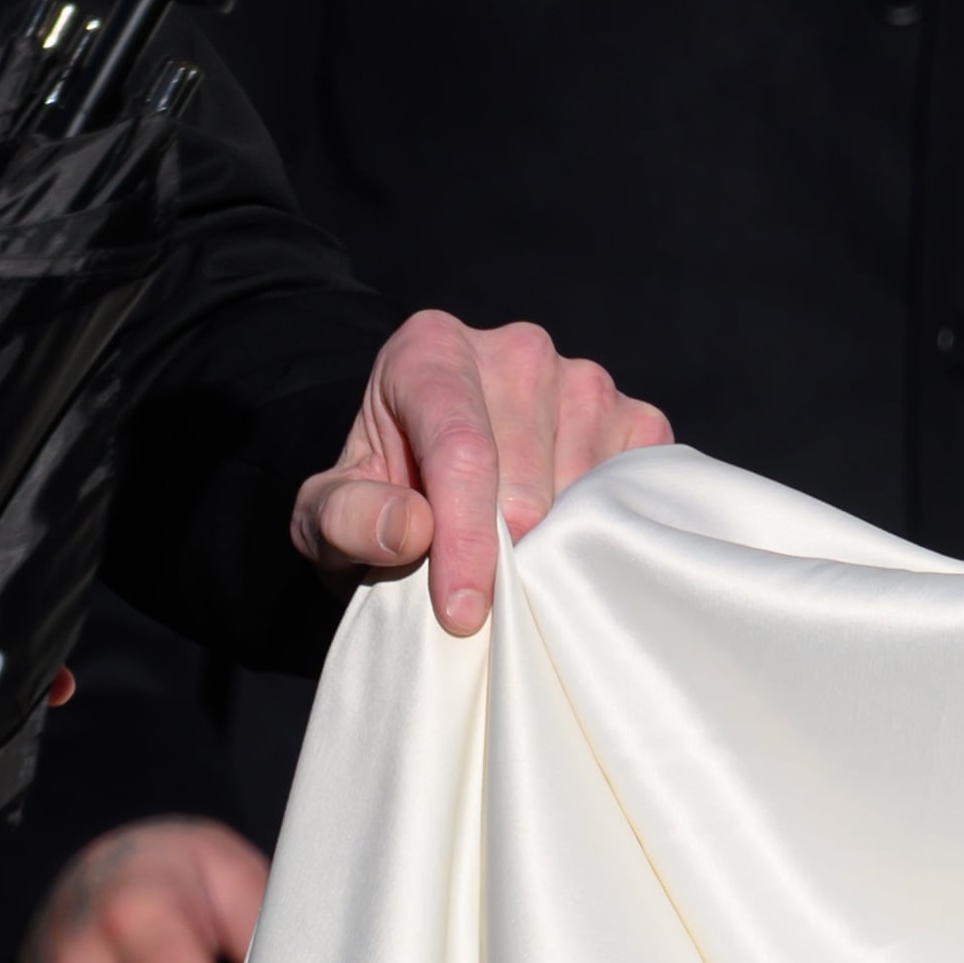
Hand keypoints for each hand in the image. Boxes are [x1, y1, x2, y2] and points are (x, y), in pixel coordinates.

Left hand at [292, 311, 669, 637]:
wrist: (435, 475)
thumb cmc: (381, 493)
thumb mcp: (326, 515)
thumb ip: (346, 519)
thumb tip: (411, 529)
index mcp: (431, 351)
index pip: (462, 450)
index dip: (465, 539)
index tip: (463, 612)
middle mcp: (518, 350)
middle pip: (525, 480)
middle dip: (503, 554)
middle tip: (479, 592)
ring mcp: (586, 380)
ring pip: (584, 492)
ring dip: (551, 545)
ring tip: (512, 558)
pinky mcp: (637, 416)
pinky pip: (634, 488)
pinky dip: (602, 528)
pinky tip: (561, 534)